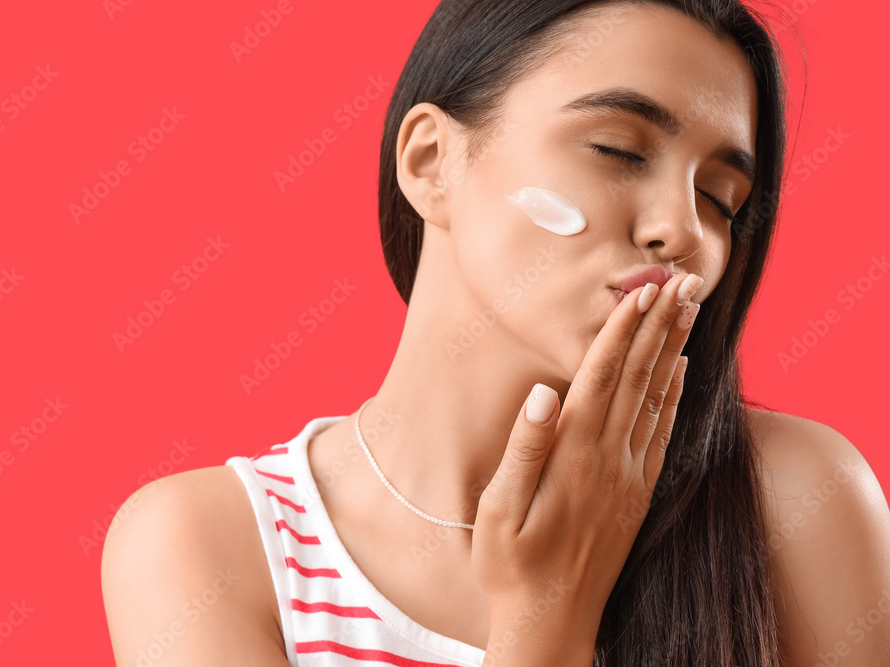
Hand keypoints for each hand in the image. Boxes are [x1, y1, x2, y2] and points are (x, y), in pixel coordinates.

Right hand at [471, 273, 701, 629]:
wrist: (552, 621)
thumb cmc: (512, 564)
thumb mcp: (499, 509)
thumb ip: (524, 449)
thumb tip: (545, 392)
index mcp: (573, 455)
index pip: (602, 377)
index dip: (622, 331)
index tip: (642, 289)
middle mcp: (609, 459)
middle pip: (639, 378)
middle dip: (659, 325)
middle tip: (682, 281)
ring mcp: (629, 476)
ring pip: (657, 399)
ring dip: (673, 350)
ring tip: (688, 310)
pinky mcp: (637, 493)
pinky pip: (663, 433)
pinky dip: (675, 397)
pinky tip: (681, 372)